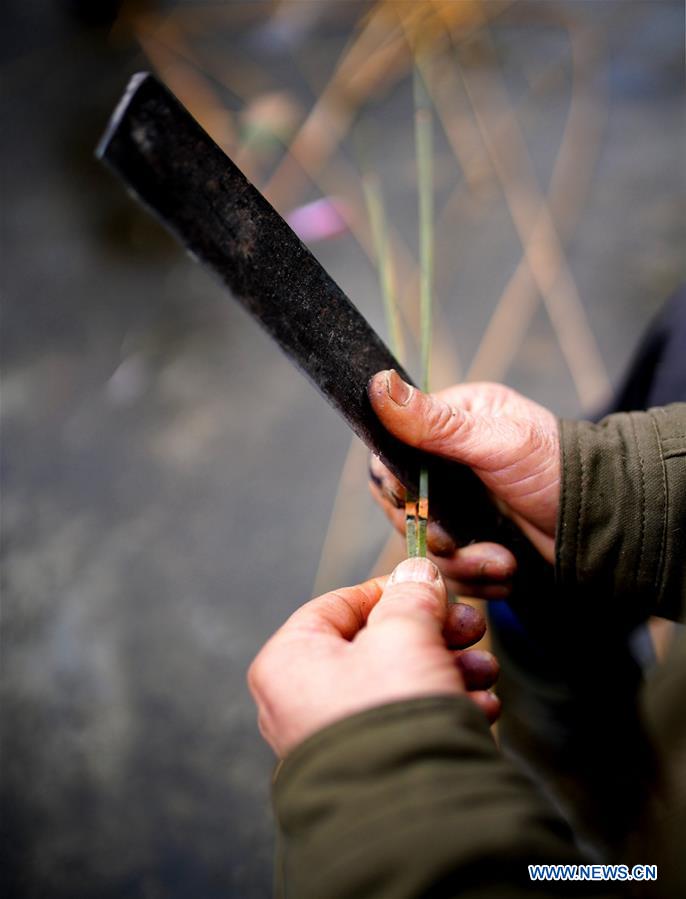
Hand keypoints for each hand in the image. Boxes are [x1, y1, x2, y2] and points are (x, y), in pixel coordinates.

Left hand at [248, 558, 499, 757]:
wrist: (408, 814)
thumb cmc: (388, 712)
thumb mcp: (405, 633)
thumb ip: (412, 595)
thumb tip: (418, 571)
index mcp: (289, 661)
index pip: (338, 606)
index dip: (390, 590)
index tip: (429, 585)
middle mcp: (302, 700)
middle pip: (376, 644)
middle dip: (433, 633)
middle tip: (470, 626)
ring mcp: (336, 736)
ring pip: (398, 682)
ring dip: (448, 668)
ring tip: (484, 670)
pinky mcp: (371, 765)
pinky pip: (407, 721)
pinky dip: (444, 707)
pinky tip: (481, 705)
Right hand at [368, 372, 559, 594]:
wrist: (607, 525)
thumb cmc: (559, 468)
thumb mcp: (495, 441)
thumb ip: (435, 423)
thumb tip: (378, 384)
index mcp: (450, 422)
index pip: (390, 455)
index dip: (394, 485)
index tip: (412, 501)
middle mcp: (447, 464)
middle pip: (401, 507)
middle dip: (431, 532)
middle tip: (455, 541)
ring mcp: (460, 506)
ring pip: (424, 544)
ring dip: (460, 562)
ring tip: (500, 561)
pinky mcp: (474, 541)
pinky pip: (450, 569)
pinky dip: (475, 578)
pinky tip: (506, 569)